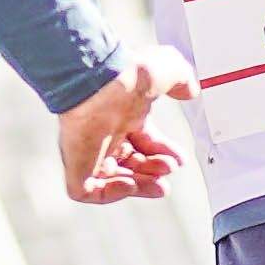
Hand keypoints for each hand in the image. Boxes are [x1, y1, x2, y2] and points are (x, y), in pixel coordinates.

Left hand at [54, 49, 195, 203]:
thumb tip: (189, 90)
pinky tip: (131, 184)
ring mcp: (88, 149)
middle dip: (153, 172)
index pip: (143, 142)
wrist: (100, 80)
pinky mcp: (75, 163)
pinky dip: (110, 194)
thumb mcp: (167, 71)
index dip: (163, 153)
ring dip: (139, 185)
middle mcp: (105, 132)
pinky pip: (85, 191)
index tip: (178, 161)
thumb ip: (181, 80)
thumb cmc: (126, 74)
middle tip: (168, 174)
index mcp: (123, 114)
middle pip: (130, 163)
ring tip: (159, 185)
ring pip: (112, 179)